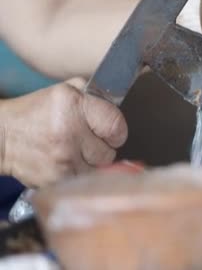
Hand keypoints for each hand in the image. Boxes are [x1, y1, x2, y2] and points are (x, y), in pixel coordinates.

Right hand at [0, 78, 127, 187]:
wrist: (1, 137)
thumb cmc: (35, 113)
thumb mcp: (64, 91)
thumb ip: (94, 95)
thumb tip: (116, 103)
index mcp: (74, 106)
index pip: (116, 125)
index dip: (117, 132)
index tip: (110, 133)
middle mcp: (70, 133)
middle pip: (109, 153)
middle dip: (102, 149)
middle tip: (88, 143)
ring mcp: (63, 159)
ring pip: (98, 170)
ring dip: (91, 164)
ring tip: (77, 154)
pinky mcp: (56, 180)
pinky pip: (83, 182)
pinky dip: (79, 175)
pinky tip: (67, 165)